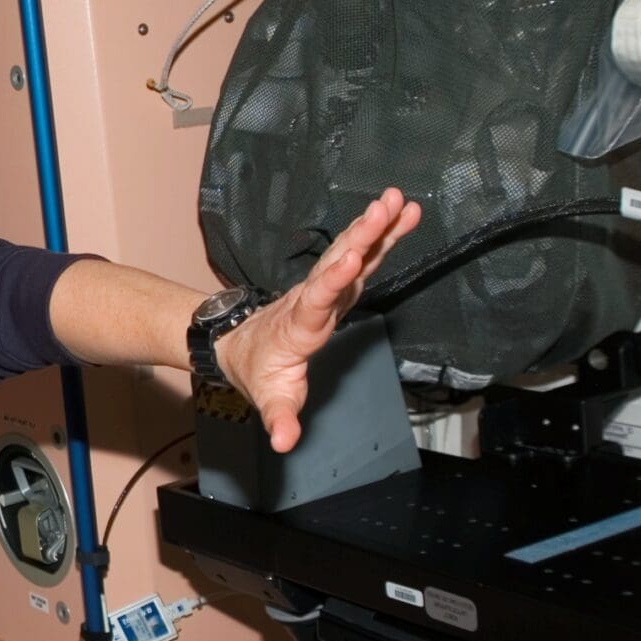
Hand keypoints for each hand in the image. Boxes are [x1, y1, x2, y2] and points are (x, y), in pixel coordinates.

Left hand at [215, 189, 422, 453]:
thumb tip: (284, 441)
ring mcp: (324, 287)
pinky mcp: (336, 283)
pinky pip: (361, 255)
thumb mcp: (268, 399)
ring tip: (396, 199)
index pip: (316, 300)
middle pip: (338, 264)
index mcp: (299, 325)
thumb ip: (279, 417)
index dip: (333, 281)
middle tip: (383, 208)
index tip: (350, 258)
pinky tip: (401, 214)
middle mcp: (313, 297)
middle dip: (362, 236)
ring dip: (373, 226)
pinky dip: (380, 235)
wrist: (239, 344)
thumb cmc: (258, 370)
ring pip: (351, 251)